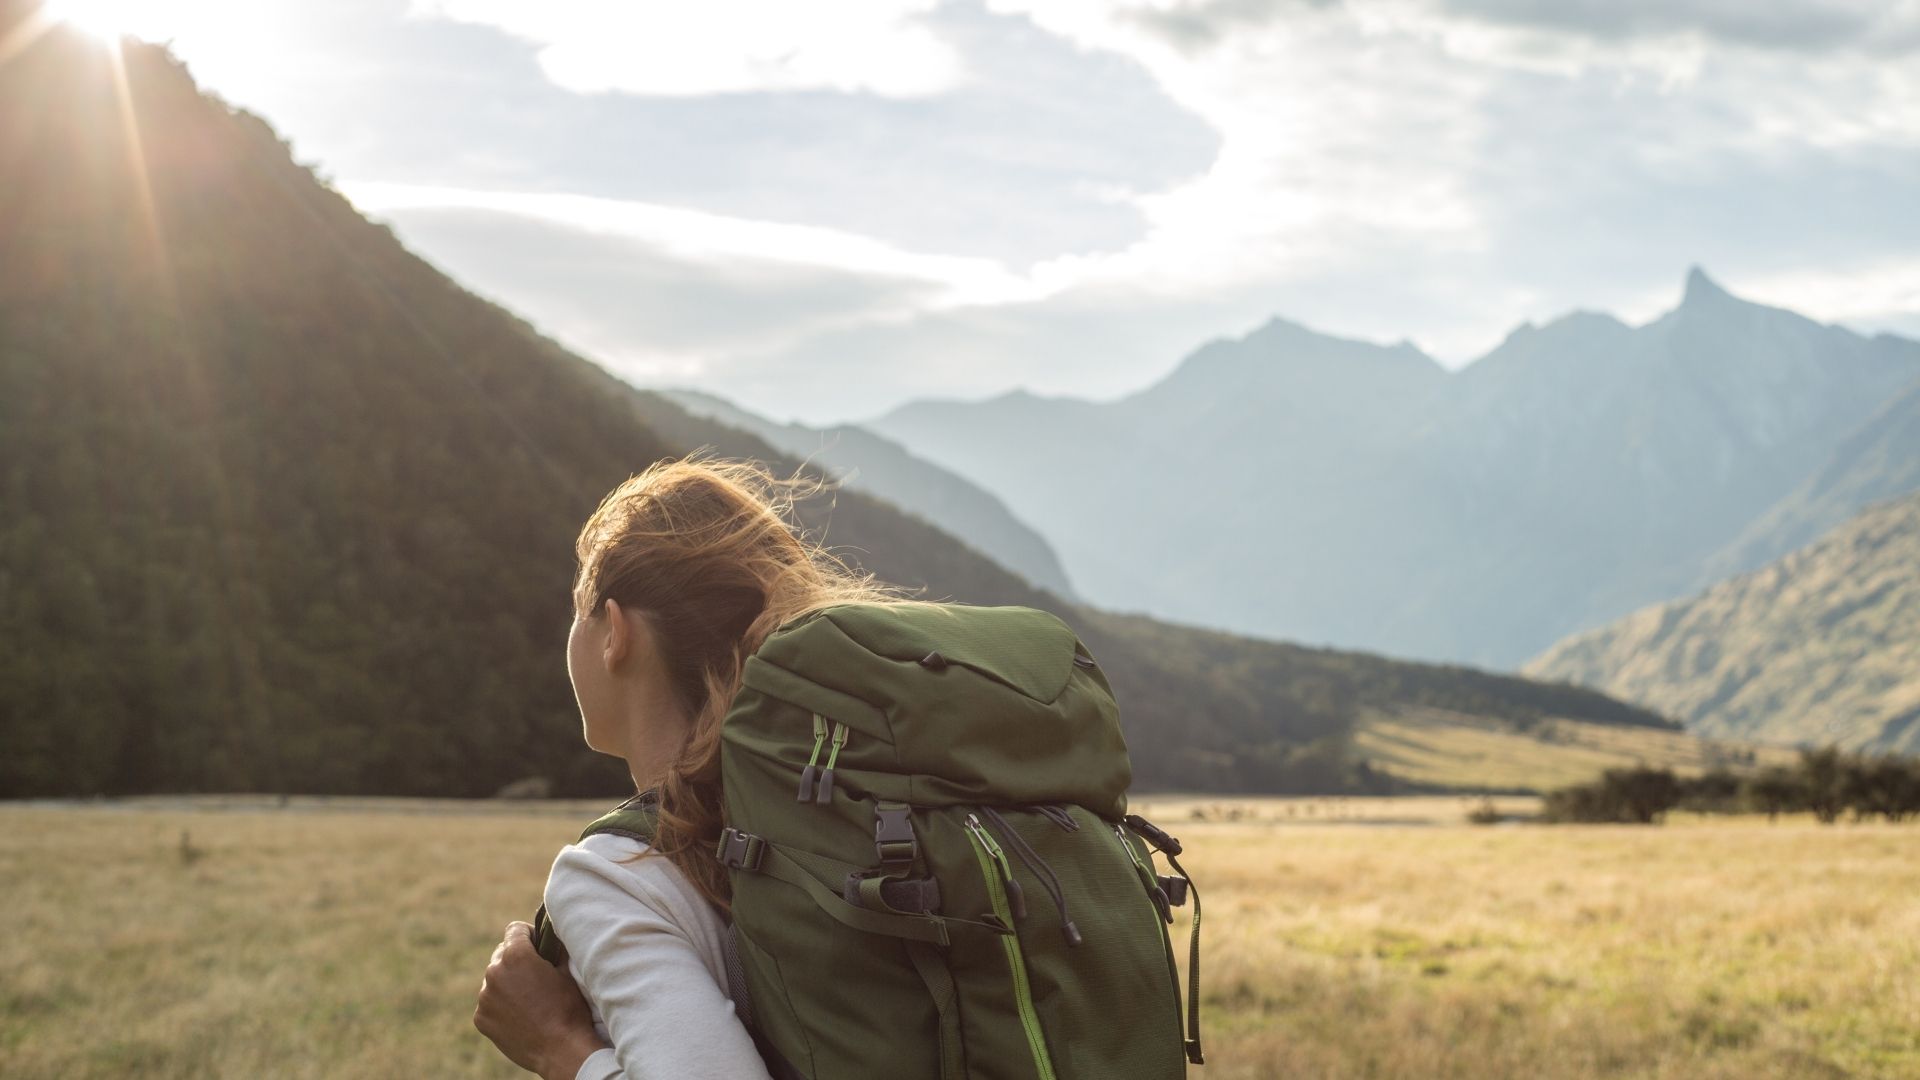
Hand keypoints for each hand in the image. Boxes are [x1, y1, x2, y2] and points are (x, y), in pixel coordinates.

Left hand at [475, 921, 610, 1078]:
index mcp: (515, 955)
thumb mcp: (566, 972)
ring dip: (507, 983)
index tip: (538, 946)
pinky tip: (519, 1016)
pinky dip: (501, 1005)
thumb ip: (554, 949)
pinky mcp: (481, 1018)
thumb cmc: (568, 1008)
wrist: (560, 1049)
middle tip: (535, 976)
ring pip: (494, 980)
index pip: (515, 929)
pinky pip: (489, 1003)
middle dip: (516, 960)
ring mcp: (485, 997)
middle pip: (502, 954)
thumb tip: (553, 936)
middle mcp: (494, 972)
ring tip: (528, 1000)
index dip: (530, 935)